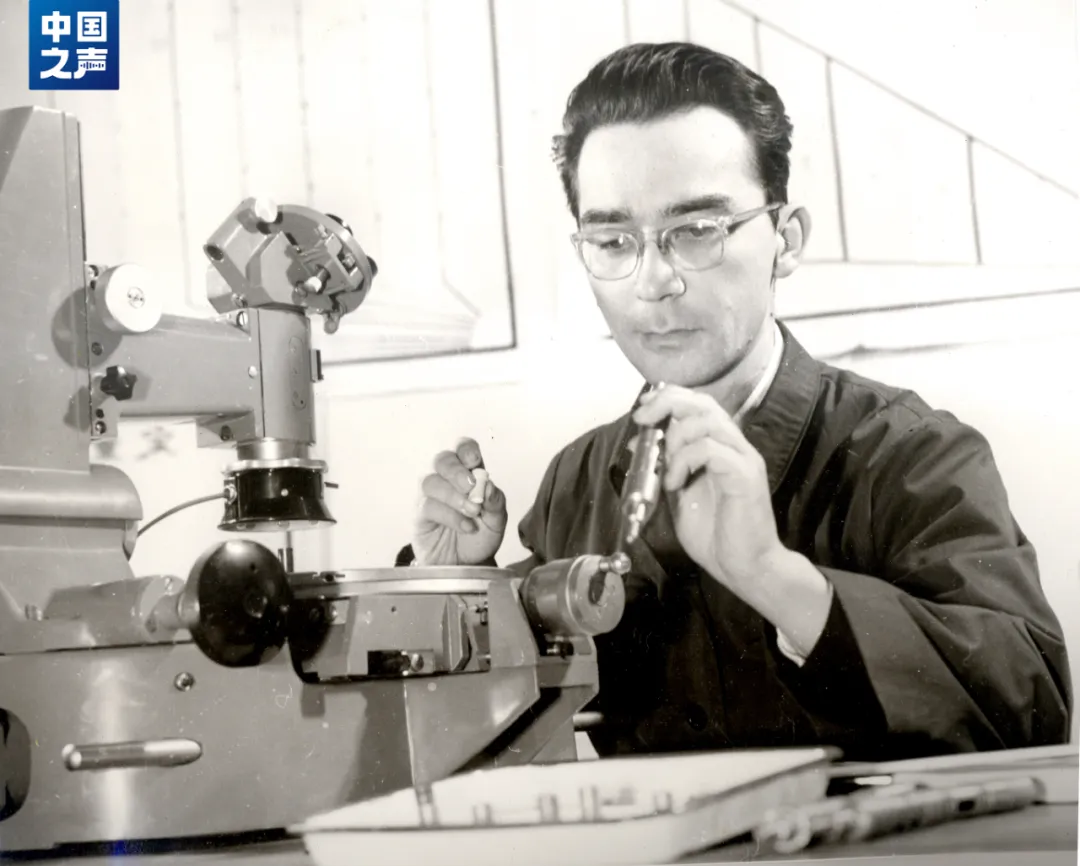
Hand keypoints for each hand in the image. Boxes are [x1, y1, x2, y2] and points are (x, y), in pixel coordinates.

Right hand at [413, 438, 507, 565]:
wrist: (466, 566)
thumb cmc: (480, 537)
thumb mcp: (497, 521)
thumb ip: (495, 502)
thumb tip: (489, 485)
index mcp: (469, 474)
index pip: (463, 449)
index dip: (466, 449)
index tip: (474, 461)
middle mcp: (447, 480)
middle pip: (443, 460)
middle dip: (457, 472)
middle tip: (471, 488)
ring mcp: (431, 496)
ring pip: (431, 481)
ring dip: (454, 496)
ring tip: (473, 513)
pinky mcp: (420, 515)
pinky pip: (428, 506)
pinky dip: (450, 516)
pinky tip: (466, 526)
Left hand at [632, 385, 781, 589]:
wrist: (745, 567)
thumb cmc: (715, 535)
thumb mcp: (678, 496)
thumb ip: (663, 468)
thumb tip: (638, 443)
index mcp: (721, 448)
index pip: (698, 404)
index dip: (669, 399)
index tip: (642, 409)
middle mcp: (735, 447)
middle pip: (703, 403)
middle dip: (667, 404)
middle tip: (642, 420)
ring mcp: (743, 459)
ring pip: (708, 420)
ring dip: (676, 439)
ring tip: (665, 469)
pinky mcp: (745, 476)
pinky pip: (710, 450)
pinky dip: (684, 461)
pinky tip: (675, 484)